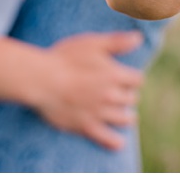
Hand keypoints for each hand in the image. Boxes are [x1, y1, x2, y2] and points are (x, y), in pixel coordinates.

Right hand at [25, 31, 143, 149]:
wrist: (40, 79)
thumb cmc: (63, 58)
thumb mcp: (90, 43)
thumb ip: (117, 42)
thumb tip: (139, 38)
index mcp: (115, 75)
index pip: (136, 79)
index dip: (129, 77)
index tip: (122, 76)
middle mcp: (112, 96)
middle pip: (131, 98)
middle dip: (125, 95)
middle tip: (115, 93)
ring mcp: (100, 113)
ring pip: (124, 118)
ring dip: (125, 116)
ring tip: (121, 115)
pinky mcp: (87, 126)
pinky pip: (108, 139)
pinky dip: (115, 142)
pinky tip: (118, 142)